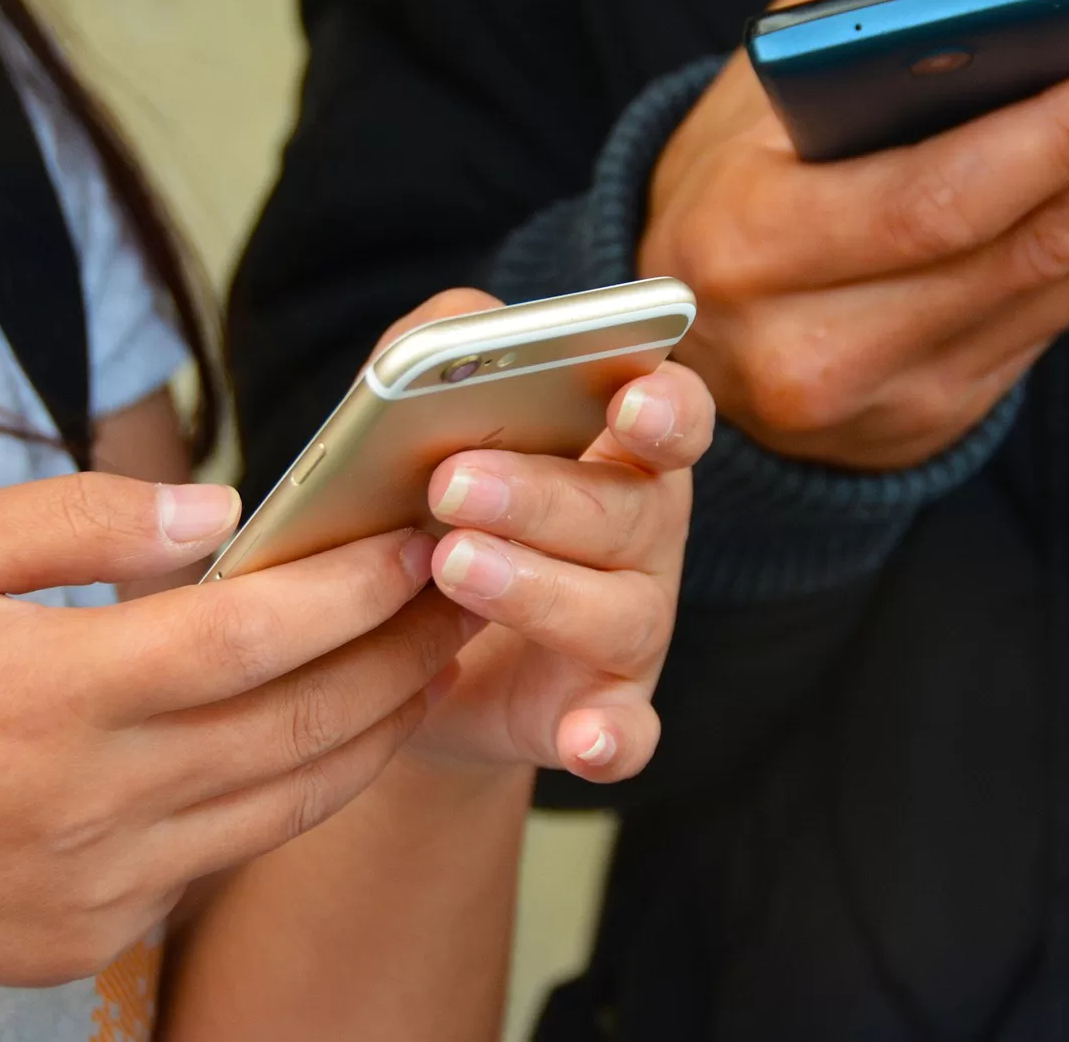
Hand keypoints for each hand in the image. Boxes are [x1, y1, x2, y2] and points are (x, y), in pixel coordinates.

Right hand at [0, 475, 464, 1030]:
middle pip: (303, 724)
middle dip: (403, 656)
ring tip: (429, 666)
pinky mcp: (93, 935)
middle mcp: (96, 800)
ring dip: (375, 732)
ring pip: (289, 803)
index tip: (417, 541)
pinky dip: (291, 794)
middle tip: (464, 594)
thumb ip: (76, 520)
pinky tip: (322, 741)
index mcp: (54, 692)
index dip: (354, 588)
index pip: (255, 635)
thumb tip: (216, 511)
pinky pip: (226, 854)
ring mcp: (102, 882)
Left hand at [365, 291, 715, 783]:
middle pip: (631, 510)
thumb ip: (438, 350)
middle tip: (452, 484)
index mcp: (620, 452)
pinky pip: (627, 733)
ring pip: (619, 612)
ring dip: (540, 590)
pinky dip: (612, 738)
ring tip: (452, 566)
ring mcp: (633, 631)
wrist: (394, 652)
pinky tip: (582, 740)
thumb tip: (462, 327)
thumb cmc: (427, 508)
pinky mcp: (603, 714)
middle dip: (544, 494)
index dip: (663, 405)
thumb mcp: (419, 420)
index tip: (627, 401)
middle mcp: (645, 538)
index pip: (673, 415)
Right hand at [640, 0, 1068, 468]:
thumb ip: (878, 36)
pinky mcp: (936, 418)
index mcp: (754, 247)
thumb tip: (1035, 11)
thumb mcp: (759, 90)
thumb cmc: (725, 183)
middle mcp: (819, 345)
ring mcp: (886, 399)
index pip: (943, 197)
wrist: (678, 342)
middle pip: (1037, 243)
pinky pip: (1067, 313)